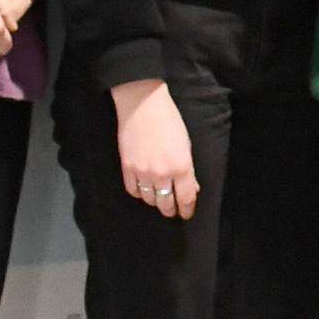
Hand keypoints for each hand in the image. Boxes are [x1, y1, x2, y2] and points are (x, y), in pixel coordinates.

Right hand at [111, 79, 199, 219]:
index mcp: (181, 168)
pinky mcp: (127, 169)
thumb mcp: (186, 144)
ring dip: (155, 201)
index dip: (187, 209)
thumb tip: (191, 188)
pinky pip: (133, 190)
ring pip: (149, 199)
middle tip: (172, 211)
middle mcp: (162, 175)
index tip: (186, 213)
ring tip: (159, 199)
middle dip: (171, 210)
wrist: (142, 106)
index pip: (186, 198)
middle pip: (166, 204)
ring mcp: (142, 173)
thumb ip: (189, 169)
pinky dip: (139, 193)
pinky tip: (143, 190)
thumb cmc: (170, 121)